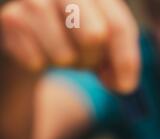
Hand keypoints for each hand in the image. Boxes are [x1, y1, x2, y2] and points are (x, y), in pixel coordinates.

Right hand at [0, 0, 140, 92]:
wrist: (32, 36)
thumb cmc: (77, 39)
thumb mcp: (107, 48)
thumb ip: (123, 62)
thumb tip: (124, 84)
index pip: (119, 26)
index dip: (126, 60)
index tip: (126, 87)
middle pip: (94, 37)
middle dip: (93, 59)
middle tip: (87, 60)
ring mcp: (36, 0)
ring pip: (64, 55)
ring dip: (66, 62)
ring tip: (62, 50)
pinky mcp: (11, 18)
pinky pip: (36, 62)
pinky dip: (40, 64)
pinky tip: (38, 50)